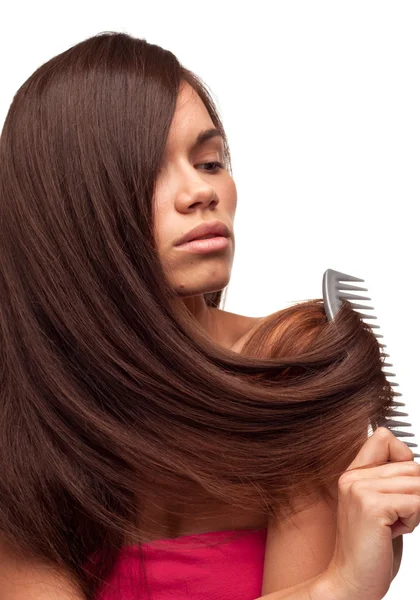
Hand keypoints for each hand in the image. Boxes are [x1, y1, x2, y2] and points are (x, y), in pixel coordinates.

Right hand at [324, 427, 419, 599]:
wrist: (351, 581)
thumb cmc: (369, 548)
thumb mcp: (378, 507)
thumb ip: (389, 481)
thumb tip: (417, 467)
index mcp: (353, 474)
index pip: (384, 437)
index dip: (403, 457)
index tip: (402, 486)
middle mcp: (353, 477)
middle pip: (411, 465)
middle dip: (416, 494)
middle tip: (397, 517)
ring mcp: (360, 490)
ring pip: (417, 483)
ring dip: (416, 509)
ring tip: (395, 525)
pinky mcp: (372, 507)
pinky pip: (416, 502)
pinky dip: (414, 520)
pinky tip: (395, 532)